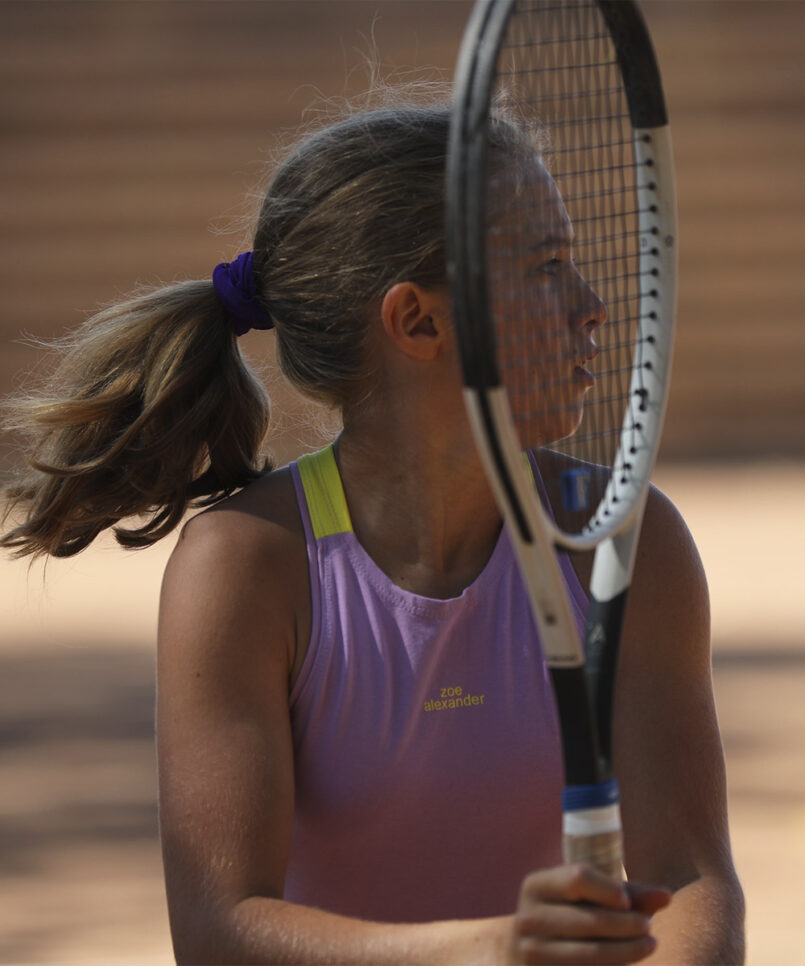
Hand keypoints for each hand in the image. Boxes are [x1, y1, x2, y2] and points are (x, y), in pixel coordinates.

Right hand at [507, 864, 670, 964]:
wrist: (527, 953)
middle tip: (649, 928)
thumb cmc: (565, 916)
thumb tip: (666, 896)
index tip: (627, 900)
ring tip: (649, 944)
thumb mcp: (584, 898)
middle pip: (588, 919)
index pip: (578, 878)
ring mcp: (531, 952)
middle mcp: (527, 917)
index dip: (608, 888)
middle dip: (626, 925)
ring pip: (590, 953)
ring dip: (626, 951)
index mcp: (535, 885)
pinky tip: (627, 962)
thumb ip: (624, 894)